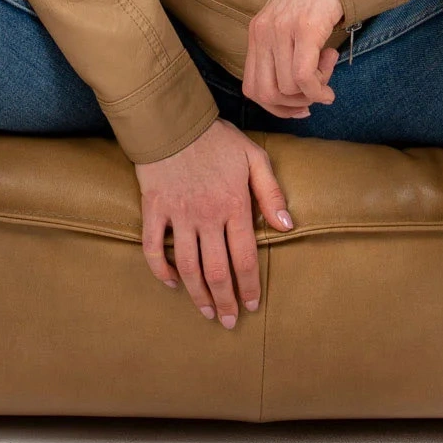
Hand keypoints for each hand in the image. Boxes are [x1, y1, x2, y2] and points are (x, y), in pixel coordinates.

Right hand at [135, 117, 294, 325]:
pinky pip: (154, 249)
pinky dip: (161, 270)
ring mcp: (179, 215)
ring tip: (207, 312)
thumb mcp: (254, 158)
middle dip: (225, 300)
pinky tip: (171, 284)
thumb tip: (287, 226)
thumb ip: (271, 193)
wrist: (173, 121)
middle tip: (229, 321)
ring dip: (198, 294)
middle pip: (217, 270)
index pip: (245, 257)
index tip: (252, 305)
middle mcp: (207, 217)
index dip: (250, 286)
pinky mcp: (155, 211)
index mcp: (234, 206)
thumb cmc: (217, 139)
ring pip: (188, 266)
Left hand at [244, 0, 344, 118]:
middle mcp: (263, 33)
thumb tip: (297, 95)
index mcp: (256, 34)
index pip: (252, 88)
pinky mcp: (304, 29)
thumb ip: (285, 54)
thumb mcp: (289, 26)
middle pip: (266, 94)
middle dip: (292, 106)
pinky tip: (329, 89)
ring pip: (287, 88)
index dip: (275, 107)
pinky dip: (317, 91)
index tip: (300, 108)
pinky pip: (303, 77)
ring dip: (312, 92)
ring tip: (327, 69)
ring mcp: (281, 31)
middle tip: (315, 95)